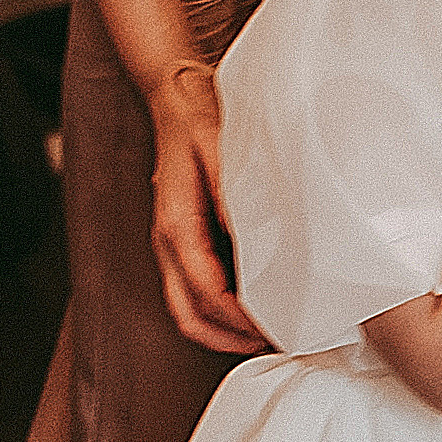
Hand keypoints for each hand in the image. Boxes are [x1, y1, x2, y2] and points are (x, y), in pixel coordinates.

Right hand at [148, 63, 268, 354]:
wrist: (175, 98)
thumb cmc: (198, 120)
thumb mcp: (220, 149)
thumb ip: (232, 194)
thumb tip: (253, 236)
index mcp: (176, 226)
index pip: (205, 292)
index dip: (239, 319)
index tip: (274, 328)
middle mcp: (167, 242)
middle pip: (188, 315)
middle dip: (229, 338)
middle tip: (274, 342)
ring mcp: (170, 244)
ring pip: (186, 308)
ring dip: (222, 329)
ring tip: (264, 333)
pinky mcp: (181, 239)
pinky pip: (192, 288)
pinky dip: (217, 309)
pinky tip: (250, 303)